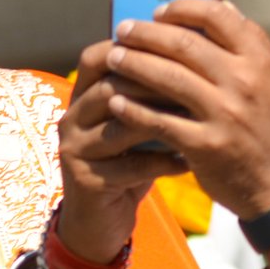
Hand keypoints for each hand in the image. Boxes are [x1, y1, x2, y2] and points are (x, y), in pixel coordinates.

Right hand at [54, 51, 188, 265]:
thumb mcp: (136, 123)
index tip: (177, 48)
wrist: (100, 220)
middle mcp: (72, 119)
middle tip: (198, 83)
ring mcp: (75, 150)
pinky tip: (188, 162)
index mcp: (80, 96)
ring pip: (120, 125)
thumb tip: (193, 55)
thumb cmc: (127, 163)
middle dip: (156, 84)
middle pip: (111, 87)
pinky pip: (130, 166)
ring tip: (196, 120)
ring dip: (161, 121)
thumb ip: (150, 93)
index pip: (97, 57)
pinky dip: (163, 162)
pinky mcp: (86, 181)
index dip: (134, 49)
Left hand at [92, 0, 269, 224]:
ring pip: (167, 77)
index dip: (183, 9)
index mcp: (259, 60)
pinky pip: (158, 120)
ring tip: (112, 58)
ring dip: (133, 64)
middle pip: (184, 43)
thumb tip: (226, 7)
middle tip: (122, 30)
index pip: (218, 16)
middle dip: (146, 34)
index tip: (158, 12)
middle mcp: (243, 82)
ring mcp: (224, 113)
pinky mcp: (205, 144)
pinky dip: (133, 109)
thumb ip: (252, 44)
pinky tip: (115, 101)